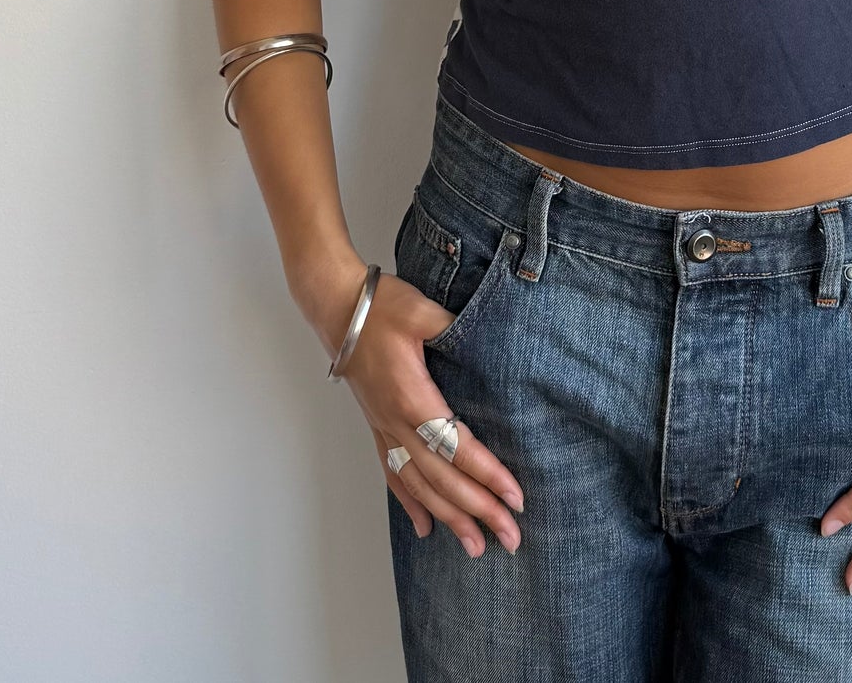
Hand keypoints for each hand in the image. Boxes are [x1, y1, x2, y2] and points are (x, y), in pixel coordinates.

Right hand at [303, 261, 524, 557]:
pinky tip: (425, 527)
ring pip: (419, 485)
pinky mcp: (377, 425)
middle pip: (442, 479)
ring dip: (449, 518)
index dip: (488, 475)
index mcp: (412, 398)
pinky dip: (410, 503)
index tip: (515, 498)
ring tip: (476, 546)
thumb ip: (455, 328)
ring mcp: (384, 427)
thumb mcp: (422, 311)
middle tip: (510, 538)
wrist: (336, 306)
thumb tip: (490, 336)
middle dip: (478, 511)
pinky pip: (394, 472)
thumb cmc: (381, 306)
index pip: (457, 447)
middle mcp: (396, 422)